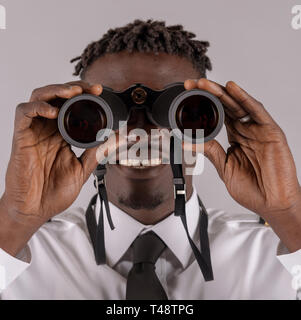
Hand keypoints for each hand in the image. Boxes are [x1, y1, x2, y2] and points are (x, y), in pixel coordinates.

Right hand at [1, 81, 101, 229]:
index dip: (84, 95)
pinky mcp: (22, 137)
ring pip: (39, 98)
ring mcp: (34, 132)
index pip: (71, 106)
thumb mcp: (83, 168)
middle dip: (73, 88)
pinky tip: (52, 112)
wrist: (36, 210)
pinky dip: (37, 107)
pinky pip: (24, 113)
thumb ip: (98, 152)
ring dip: (56, 91)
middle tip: (90, 88)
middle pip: (56, 97)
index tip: (99, 91)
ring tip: (72, 93)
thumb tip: (118, 138)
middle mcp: (48, 129)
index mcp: (63, 135)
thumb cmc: (55, 192)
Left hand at [184, 79, 300, 219]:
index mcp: (236, 137)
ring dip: (222, 92)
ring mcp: (259, 130)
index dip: (203, 105)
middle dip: (209, 93)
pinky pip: (257, 112)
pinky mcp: (271, 132)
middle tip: (192, 84)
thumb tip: (187, 141)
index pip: (218, 115)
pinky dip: (245, 99)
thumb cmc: (252, 188)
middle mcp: (246, 130)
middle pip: (226, 106)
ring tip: (205, 84)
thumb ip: (210, 150)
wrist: (271, 204)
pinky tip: (232, 89)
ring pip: (239, 105)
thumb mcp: (224, 167)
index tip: (187, 96)